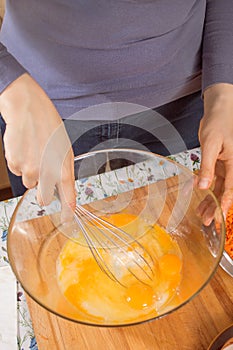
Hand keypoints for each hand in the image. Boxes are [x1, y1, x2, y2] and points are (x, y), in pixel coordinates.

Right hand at [0, 73, 75, 219]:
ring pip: (29, 183)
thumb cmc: (48, 124)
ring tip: (33, 153)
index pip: (69, 195)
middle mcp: (47, 171)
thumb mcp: (64, 147)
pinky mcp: (16, 164)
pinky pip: (18, 172)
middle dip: (43, 193)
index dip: (68, 210)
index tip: (67, 218)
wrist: (27, 108)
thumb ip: (63, 168)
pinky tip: (24, 149)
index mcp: (64, 166)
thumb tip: (62, 183)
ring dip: (31, 173)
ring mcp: (30, 169)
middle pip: (44, 198)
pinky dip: (20, 164)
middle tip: (42, 177)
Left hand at [198, 83, 232, 217]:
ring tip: (202, 214)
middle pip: (225, 191)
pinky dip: (205, 187)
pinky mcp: (219, 163)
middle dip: (216, 207)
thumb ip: (207, 166)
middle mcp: (232, 166)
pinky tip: (197, 195)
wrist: (219, 111)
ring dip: (210, 200)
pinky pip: (213, 179)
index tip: (220, 216)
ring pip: (219, 187)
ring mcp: (225, 165)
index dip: (225, 203)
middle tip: (208, 221)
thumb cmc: (218, 123)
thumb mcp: (210, 144)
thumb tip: (203, 186)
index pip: (230, 187)